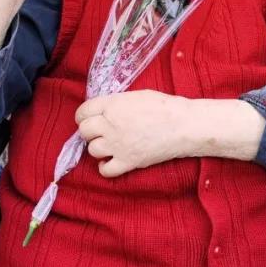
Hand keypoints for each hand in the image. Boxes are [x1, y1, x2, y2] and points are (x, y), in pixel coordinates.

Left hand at [76, 90, 193, 177]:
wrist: (182, 125)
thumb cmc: (163, 106)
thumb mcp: (135, 96)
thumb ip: (115, 103)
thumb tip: (103, 110)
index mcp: (112, 105)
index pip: (82, 112)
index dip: (84, 115)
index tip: (89, 118)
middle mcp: (110, 125)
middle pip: (84, 131)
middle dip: (90, 130)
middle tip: (100, 130)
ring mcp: (117, 145)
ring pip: (92, 150)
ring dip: (98, 147)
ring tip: (109, 144)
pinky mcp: (127, 162)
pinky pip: (105, 170)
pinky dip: (105, 167)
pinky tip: (112, 160)